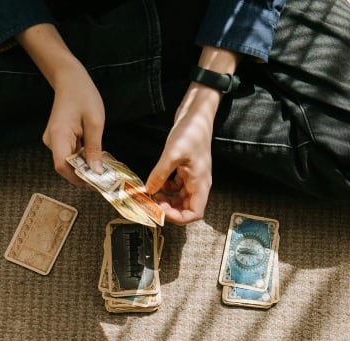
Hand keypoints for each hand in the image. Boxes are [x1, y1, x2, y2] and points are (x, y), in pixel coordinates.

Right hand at [45, 64, 104, 185]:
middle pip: (66, 167)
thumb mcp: (95, 122)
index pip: (62, 166)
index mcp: (58, 136)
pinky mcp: (58, 139)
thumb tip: (96, 171)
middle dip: (84, 175)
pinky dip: (82, 158)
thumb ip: (94, 148)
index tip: (96, 183)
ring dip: (84, 167)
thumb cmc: (83, 95)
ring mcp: (53, 140)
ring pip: (68, 161)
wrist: (69, 79)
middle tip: (105, 179)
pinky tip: (95, 158)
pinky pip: (69, 154)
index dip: (78, 178)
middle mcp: (51, 140)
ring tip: (103, 169)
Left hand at [146, 86, 217, 224]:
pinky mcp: (186, 169)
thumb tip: (149, 190)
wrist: (196, 114)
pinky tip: (158, 183)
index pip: (195, 212)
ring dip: (168, 200)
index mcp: (200, 183)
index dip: (179, 217)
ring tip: (154, 194)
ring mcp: (193, 176)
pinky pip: (177, 187)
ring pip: (181, 198)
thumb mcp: (173, 154)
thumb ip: (160, 174)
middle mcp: (198, 183)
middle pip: (186, 208)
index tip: (163, 211)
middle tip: (154, 204)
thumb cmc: (192, 131)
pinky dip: (167, 189)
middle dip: (170, 209)